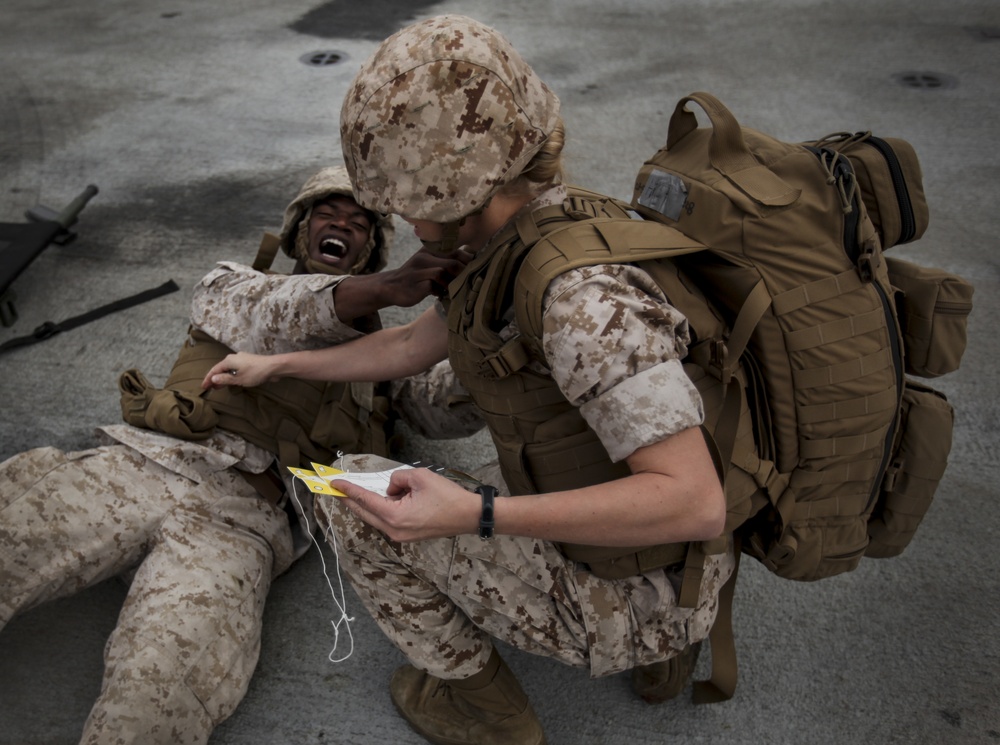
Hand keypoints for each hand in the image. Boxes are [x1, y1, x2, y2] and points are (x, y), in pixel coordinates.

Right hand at [202, 351, 279, 389]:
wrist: (273, 367)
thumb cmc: (255, 372)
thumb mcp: (238, 378)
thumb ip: (225, 379)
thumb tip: (213, 378)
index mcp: (229, 360)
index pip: (214, 370)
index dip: (208, 379)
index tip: (203, 387)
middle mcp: (233, 358)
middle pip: (220, 369)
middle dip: (215, 378)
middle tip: (209, 388)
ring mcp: (241, 359)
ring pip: (228, 369)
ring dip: (223, 378)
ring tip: (218, 387)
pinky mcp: (248, 362)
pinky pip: (235, 369)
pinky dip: (231, 376)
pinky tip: (231, 382)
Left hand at [331, 467, 479, 541]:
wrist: (468, 516)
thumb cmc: (447, 496)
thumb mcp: (420, 477)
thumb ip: (397, 478)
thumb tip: (391, 488)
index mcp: (395, 516)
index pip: (365, 500)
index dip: (348, 490)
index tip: (334, 484)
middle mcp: (394, 530)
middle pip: (365, 513)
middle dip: (350, 500)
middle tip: (337, 489)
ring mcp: (400, 536)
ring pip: (376, 516)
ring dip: (369, 503)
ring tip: (362, 491)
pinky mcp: (407, 536)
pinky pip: (387, 520)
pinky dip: (383, 508)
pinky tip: (387, 498)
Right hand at [390, 245, 472, 301]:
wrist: (391, 287)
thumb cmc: (416, 278)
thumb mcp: (430, 265)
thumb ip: (447, 263)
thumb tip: (473, 268)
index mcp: (432, 250)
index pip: (458, 250)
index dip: (470, 262)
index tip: (474, 273)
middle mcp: (425, 256)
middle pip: (454, 259)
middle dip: (465, 273)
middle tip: (467, 283)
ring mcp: (419, 269)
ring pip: (445, 270)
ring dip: (452, 283)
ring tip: (452, 290)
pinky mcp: (416, 282)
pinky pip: (434, 285)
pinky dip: (441, 292)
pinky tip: (439, 296)